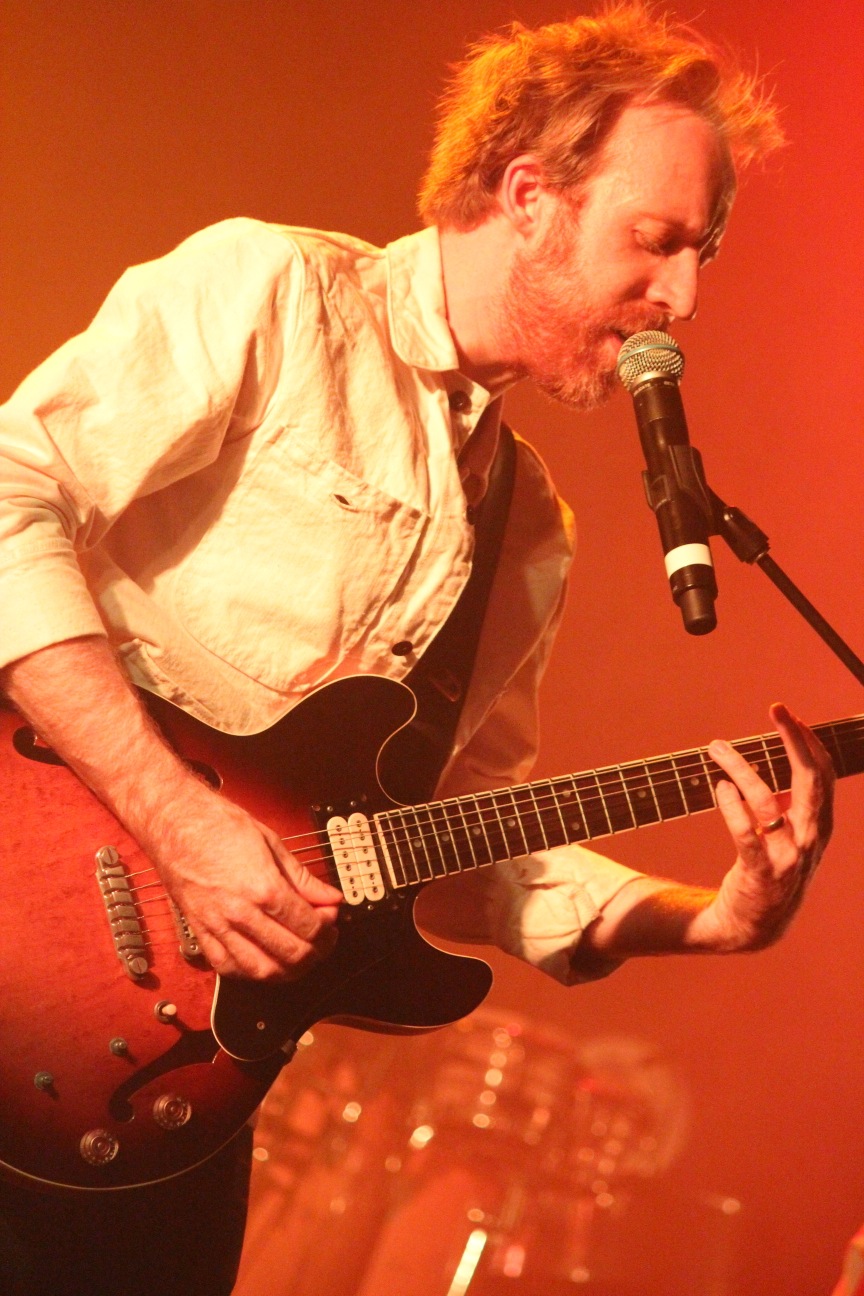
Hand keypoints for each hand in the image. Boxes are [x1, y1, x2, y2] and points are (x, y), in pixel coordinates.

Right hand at [141, 780, 341, 980]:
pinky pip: (228, 968)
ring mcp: (217, 927)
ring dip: (289, 970)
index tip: (332, 916)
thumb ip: (302, 878)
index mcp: (263, 887)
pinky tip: (265, 960)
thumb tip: (330, 897)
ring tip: (301, 954)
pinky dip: (252, 972)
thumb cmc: (218, 825)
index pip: (308, 926)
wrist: (173, 823)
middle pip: (290, 953)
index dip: (328, 926)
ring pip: (261, 970)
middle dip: (316, 951)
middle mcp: (240, 913)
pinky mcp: (200, 932)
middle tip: (324, 938)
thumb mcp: (271, 842)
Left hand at [699, 703, 834, 951]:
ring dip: (741, 767)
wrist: (754, 927)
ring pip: (767, 801)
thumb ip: (793, 803)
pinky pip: (746, 833)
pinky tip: (719, 787)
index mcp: (820, 826)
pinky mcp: (759, 872)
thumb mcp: (791, 836)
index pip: (823, 774)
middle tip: (776, 709)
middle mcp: (810, 839)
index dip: (808, 740)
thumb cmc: (771, 871)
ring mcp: (786, 857)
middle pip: (810, 779)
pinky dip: (732, 806)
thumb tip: (788, 759)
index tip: (787, 714)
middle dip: (795, 739)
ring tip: (716, 747)